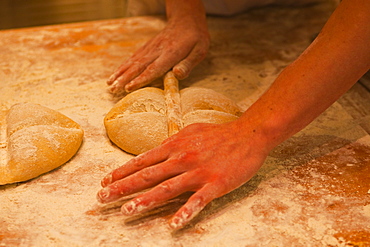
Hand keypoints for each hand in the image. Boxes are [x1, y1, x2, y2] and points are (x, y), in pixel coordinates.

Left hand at [97, 120, 268, 228]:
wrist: (248, 134)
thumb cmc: (218, 133)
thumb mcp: (191, 131)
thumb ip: (172, 142)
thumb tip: (155, 151)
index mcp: (175, 146)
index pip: (142, 160)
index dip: (122, 172)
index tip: (105, 182)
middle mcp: (182, 158)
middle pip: (147, 175)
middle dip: (122, 187)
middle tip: (102, 198)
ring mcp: (198, 172)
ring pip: (167, 188)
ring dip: (145, 200)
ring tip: (126, 211)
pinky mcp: (215, 183)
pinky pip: (198, 201)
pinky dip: (185, 212)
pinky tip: (174, 224)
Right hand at [107, 15, 209, 93]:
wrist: (186, 19)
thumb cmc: (195, 38)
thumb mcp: (200, 50)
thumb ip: (188, 63)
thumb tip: (178, 75)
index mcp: (171, 53)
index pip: (154, 69)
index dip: (141, 79)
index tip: (129, 88)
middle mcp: (157, 50)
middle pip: (139, 66)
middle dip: (124, 78)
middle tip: (113, 89)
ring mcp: (151, 48)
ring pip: (133, 61)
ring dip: (120, 73)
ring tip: (109, 84)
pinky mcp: (147, 47)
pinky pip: (133, 57)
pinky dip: (123, 66)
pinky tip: (116, 73)